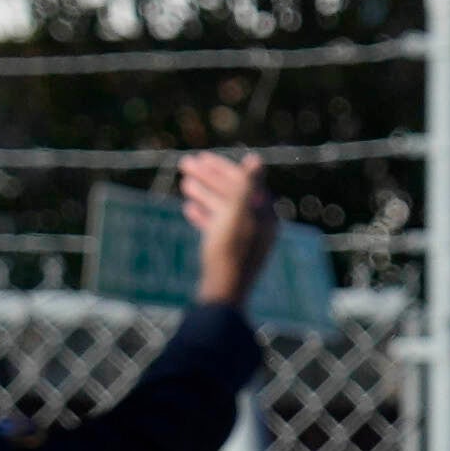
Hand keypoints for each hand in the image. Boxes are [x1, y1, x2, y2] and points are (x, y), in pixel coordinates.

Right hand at [180, 146, 273, 307]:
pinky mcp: (232, 254)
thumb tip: (256, 159)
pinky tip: (188, 208)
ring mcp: (246, 241)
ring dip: (204, 193)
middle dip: (209, 178)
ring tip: (184, 183)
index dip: (221, 167)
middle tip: (184, 164)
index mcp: (265, 215)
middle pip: (233, 194)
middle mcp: (259, 227)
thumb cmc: (229, 250)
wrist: (222, 293)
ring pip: (224, 210)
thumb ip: (247, 184)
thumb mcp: (237, 212)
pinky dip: (204, 216)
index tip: (200, 157)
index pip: (244, 182)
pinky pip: (218, 229)